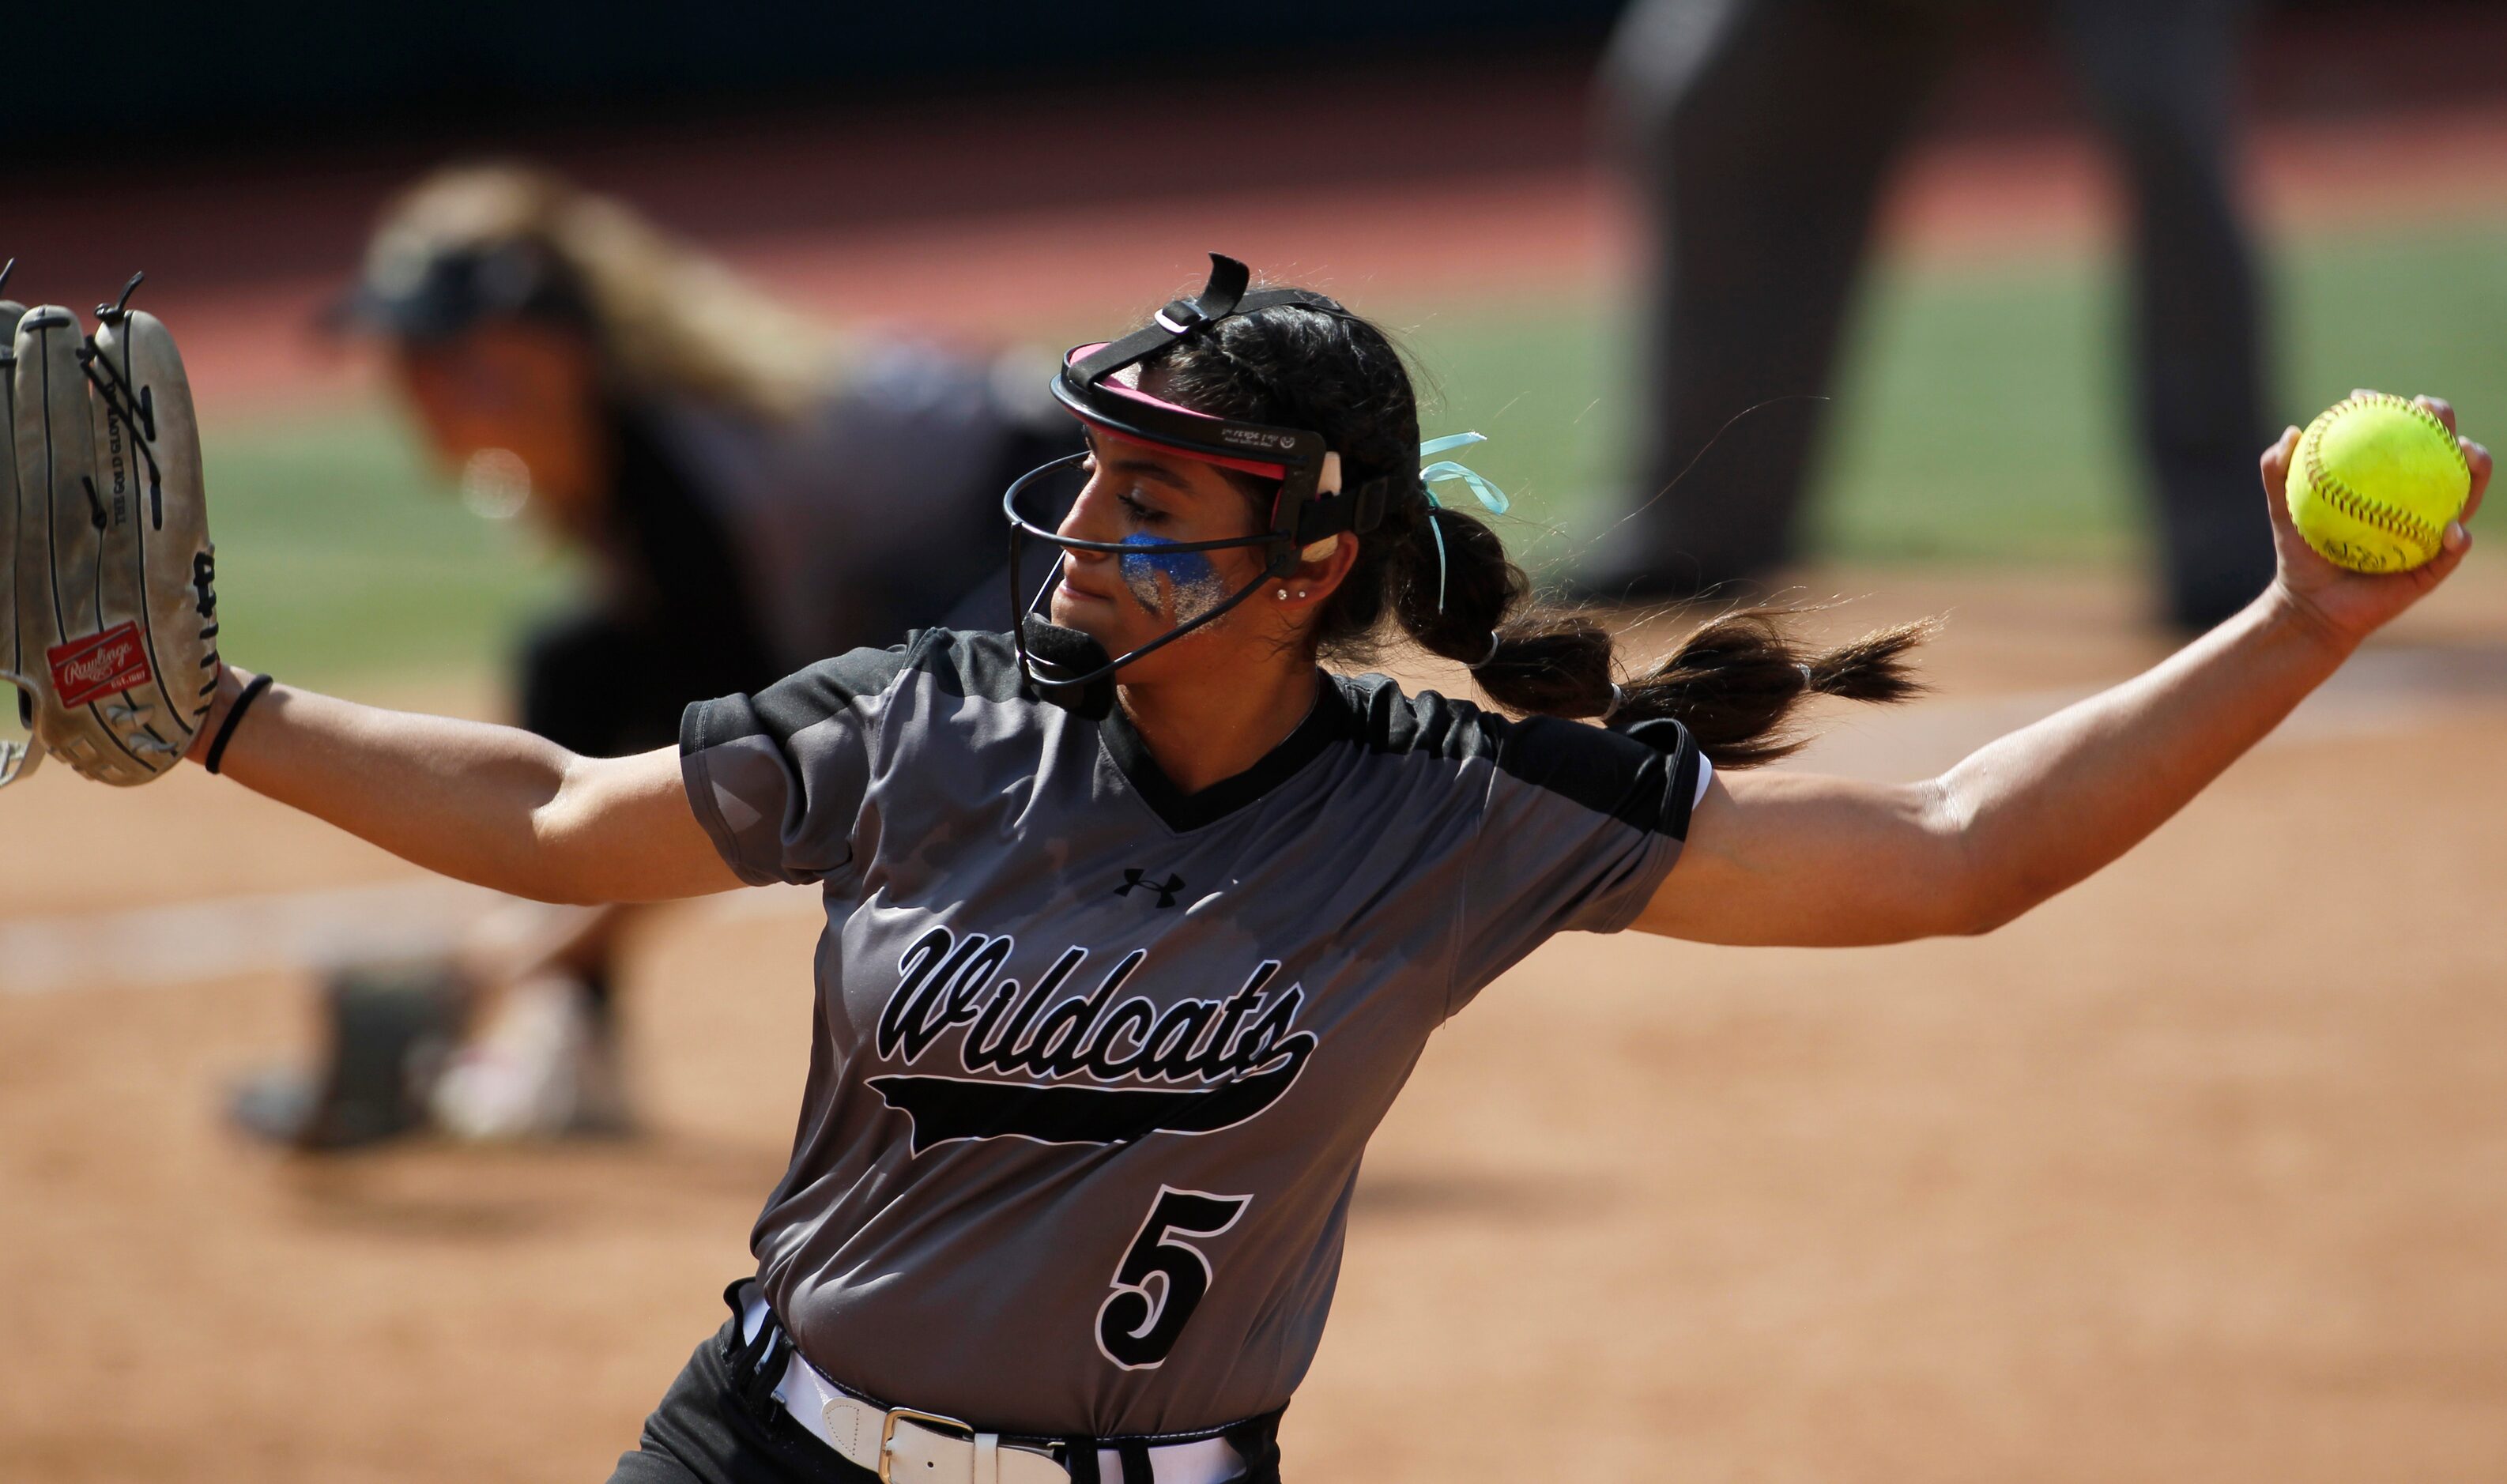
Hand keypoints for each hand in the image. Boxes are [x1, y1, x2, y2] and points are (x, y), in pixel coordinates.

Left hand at [2262, 392, 2486, 649]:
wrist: (2310, 605)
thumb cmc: (2301, 553)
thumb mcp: (2283, 510)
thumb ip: (2277, 472)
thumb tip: (2292, 432)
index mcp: (2386, 479)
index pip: (2396, 433)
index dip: (2388, 407)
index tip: (2364, 397)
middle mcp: (2416, 497)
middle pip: (2441, 448)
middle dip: (2442, 418)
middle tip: (2426, 408)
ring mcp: (2432, 527)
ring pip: (2466, 491)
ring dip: (2476, 468)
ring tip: (2467, 453)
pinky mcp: (2437, 563)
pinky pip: (2454, 549)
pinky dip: (2457, 538)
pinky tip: (2452, 530)